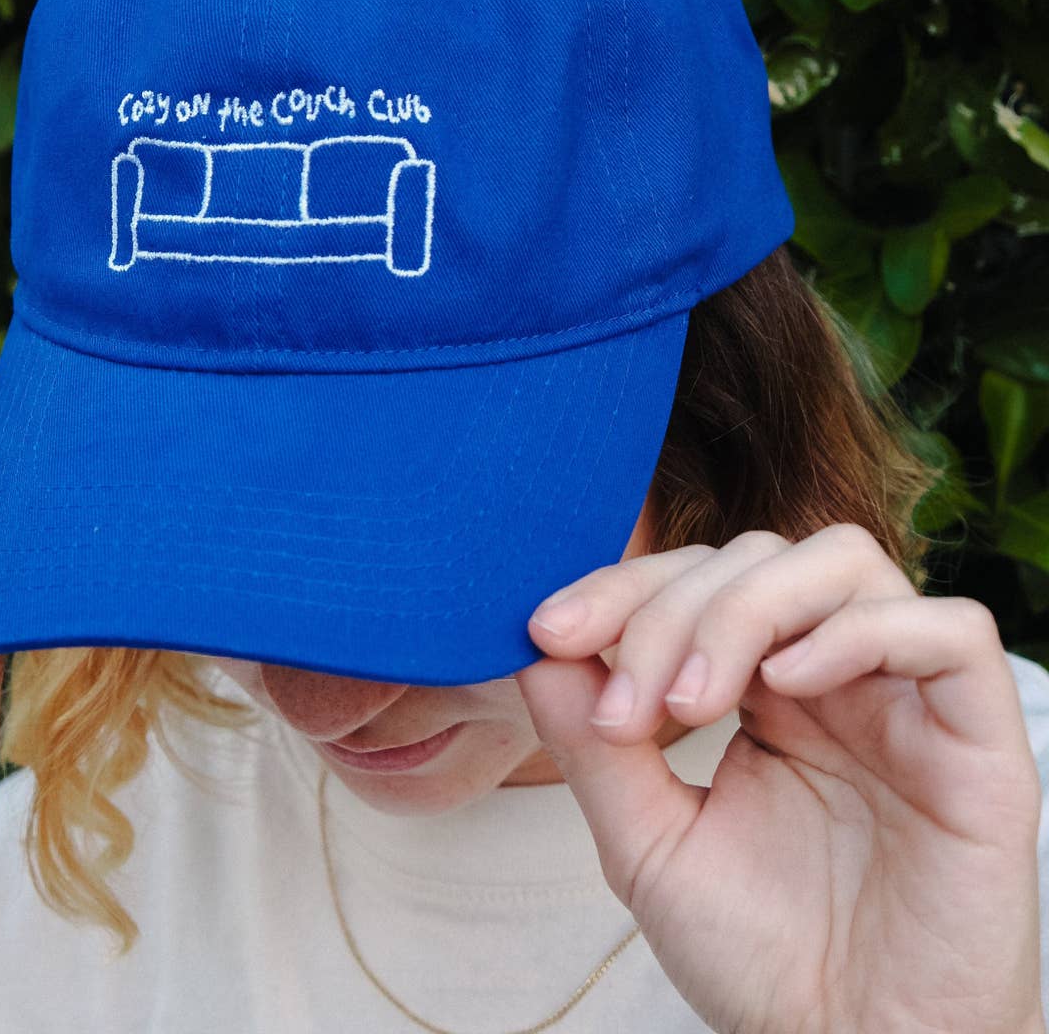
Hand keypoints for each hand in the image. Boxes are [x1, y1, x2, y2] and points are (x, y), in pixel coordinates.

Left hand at [516, 524, 1042, 1033]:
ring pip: (844, 563)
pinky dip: (861, 631)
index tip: (551, 633)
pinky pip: (951, 630)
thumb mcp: (647, 844)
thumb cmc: (760, 959)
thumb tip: (537, 650)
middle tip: (631, 709)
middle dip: (669, 610)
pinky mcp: (980, 742)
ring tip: (696, 702)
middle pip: (756, 557)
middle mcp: (834, 676)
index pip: (695, 578)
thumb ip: (592, 747)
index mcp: (762, 688)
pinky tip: (789, 683)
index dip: (621, 587)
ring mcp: (908, 701)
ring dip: (747, 609)